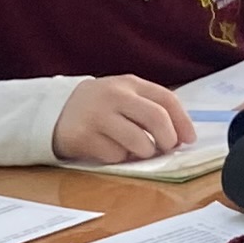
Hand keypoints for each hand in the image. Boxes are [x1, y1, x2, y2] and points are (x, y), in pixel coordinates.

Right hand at [51, 73, 196, 165]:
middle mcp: (114, 96)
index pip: (166, 99)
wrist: (54, 111)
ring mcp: (97, 116)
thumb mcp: (124, 96)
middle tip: (166, 149)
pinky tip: (111, 149)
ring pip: (139, 142)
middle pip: (157, 118)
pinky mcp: (83, 137)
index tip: (189, 139)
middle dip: (168, 139)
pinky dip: (120, 158)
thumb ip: (150, 108)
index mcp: (129, 83)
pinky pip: (116, 155)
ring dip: (144, 153)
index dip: (183, 122)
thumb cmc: (100, 107)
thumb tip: (181, 136)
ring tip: (136, 150)